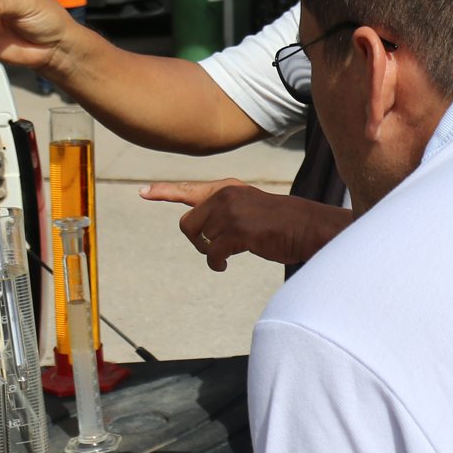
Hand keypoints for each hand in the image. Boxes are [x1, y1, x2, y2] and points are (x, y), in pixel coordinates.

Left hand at [140, 179, 353, 270]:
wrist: (310, 228)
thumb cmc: (281, 224)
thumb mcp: (249, 208)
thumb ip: (223, 211)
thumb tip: (198, 232)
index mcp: (227, 187)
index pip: (189, 189)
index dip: (163, 192)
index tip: (142, 192)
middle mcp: (226, 195)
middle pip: (188, 225)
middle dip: (197, 242)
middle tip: (216, 249)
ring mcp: (232, 211)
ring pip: (200, 241)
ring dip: (212, 253)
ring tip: (231, 254)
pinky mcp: (239, 230)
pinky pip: (213, 254)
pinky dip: (216, 263)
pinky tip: (226, 264)